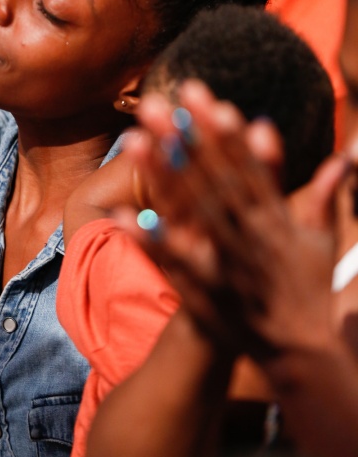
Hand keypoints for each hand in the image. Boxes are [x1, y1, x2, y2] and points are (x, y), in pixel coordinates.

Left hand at [120, 80, 345, 358]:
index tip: (207, 99)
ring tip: (132, 140)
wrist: (303, 356)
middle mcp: (250, 236)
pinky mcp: (206, 293)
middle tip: (155, 102)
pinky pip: (172, 264)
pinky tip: (121, 216)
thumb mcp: (322, 243)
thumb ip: (325, 197)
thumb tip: (341, 158)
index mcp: (275, 220)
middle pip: (212, 179)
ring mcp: (227, 264)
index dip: (226, 133)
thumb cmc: (309, 295)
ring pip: (189, 214)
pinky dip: (148, 240)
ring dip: (159, 177)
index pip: (248, 167)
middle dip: (184, 139)